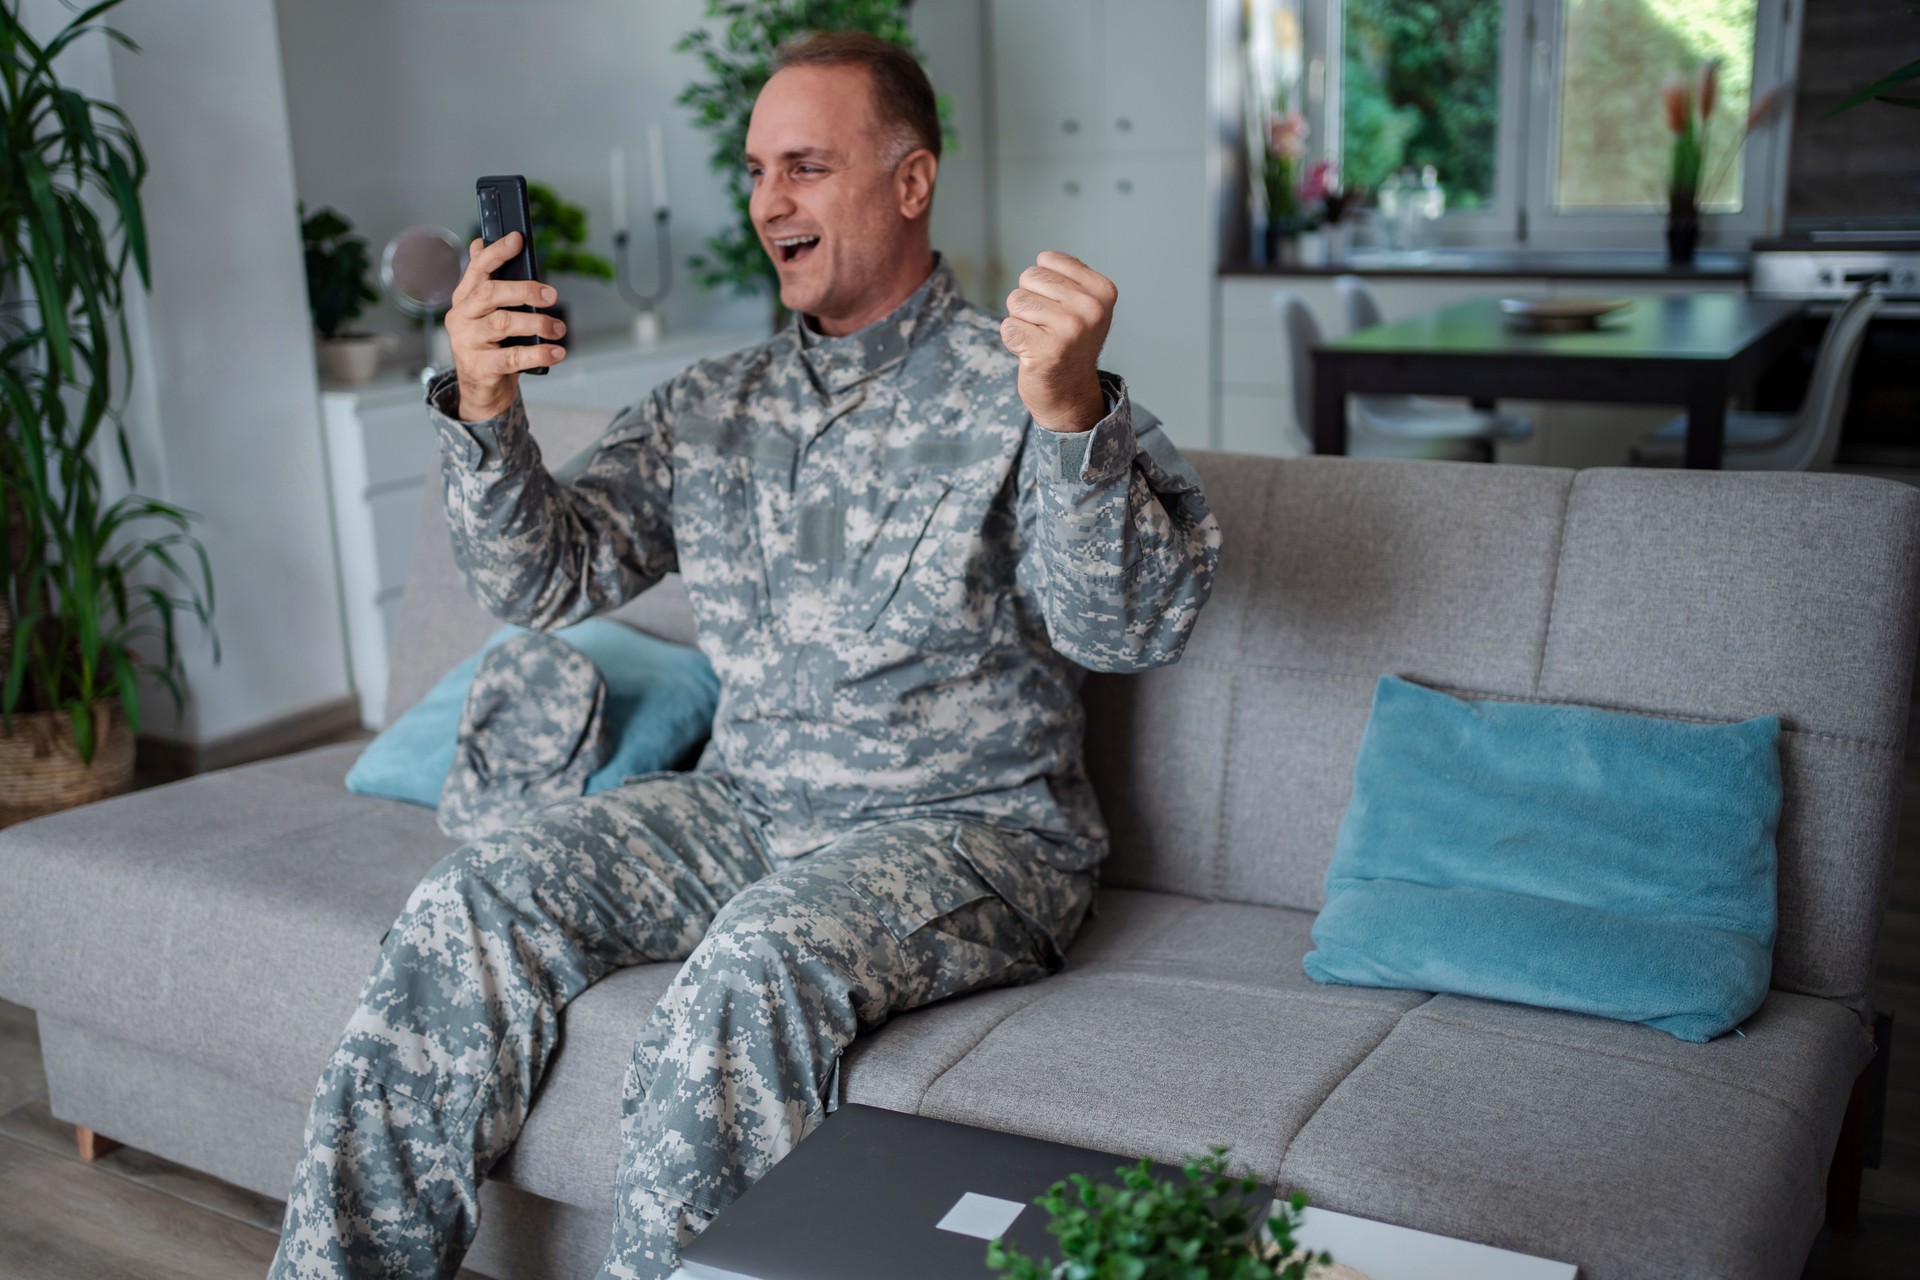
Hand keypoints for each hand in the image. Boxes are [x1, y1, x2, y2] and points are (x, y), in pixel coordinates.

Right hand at [447, 231, 568, 420]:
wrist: (481, 389)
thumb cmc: (489, 345)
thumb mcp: (486, 312)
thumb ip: (488, 282)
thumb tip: (480, 242)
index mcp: (464, 298)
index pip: (477, 268)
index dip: (496, 252)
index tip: (517, 240)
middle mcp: (461, 317)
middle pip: (490, 293)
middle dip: (524, 290)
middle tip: (552, 296)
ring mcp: (467, 343)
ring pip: (502, 323)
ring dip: (537, 323)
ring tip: (558, 328)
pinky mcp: (480, 367)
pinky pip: (513, 357)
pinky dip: (539, 353)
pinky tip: (556, 352)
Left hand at [999, 251, 1115, 432]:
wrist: (1069, 392)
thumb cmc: (1068, 342)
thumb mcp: (1082, 303)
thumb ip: (1067, 276)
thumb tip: (1043, 259)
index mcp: (1102, 290)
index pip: (1046, 260)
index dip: (1042, 284)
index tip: (1060, 309)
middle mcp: (1091, 308)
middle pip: (1028, 277)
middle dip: (1029, 301)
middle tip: (1047, 326)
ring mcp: (1071, 330)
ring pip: (1016, 300)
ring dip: (1021, 321)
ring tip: (1040, 338)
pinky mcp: (1047, 350)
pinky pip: (1008, 327)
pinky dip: (1013, 340)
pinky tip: (1032, 352)